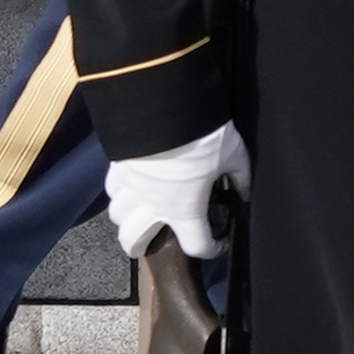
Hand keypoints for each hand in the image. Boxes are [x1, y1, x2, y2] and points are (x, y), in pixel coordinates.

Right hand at [105, 123, 243, 261]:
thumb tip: (243, 191)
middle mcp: (152, 205)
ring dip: (125, 220)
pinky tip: (128, 185)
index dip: (211, 248)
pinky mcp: (116, 165)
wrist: (162, 105)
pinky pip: (111, 188)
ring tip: (135, 214)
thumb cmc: (201, 136)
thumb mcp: (234, 154)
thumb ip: (239, 177)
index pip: (196, 246)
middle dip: (140, 247)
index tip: (218, 241)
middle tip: (151, 243)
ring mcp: (130, 186)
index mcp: (184, 210)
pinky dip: (118, 192)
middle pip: (135, 242)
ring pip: (117, 216)